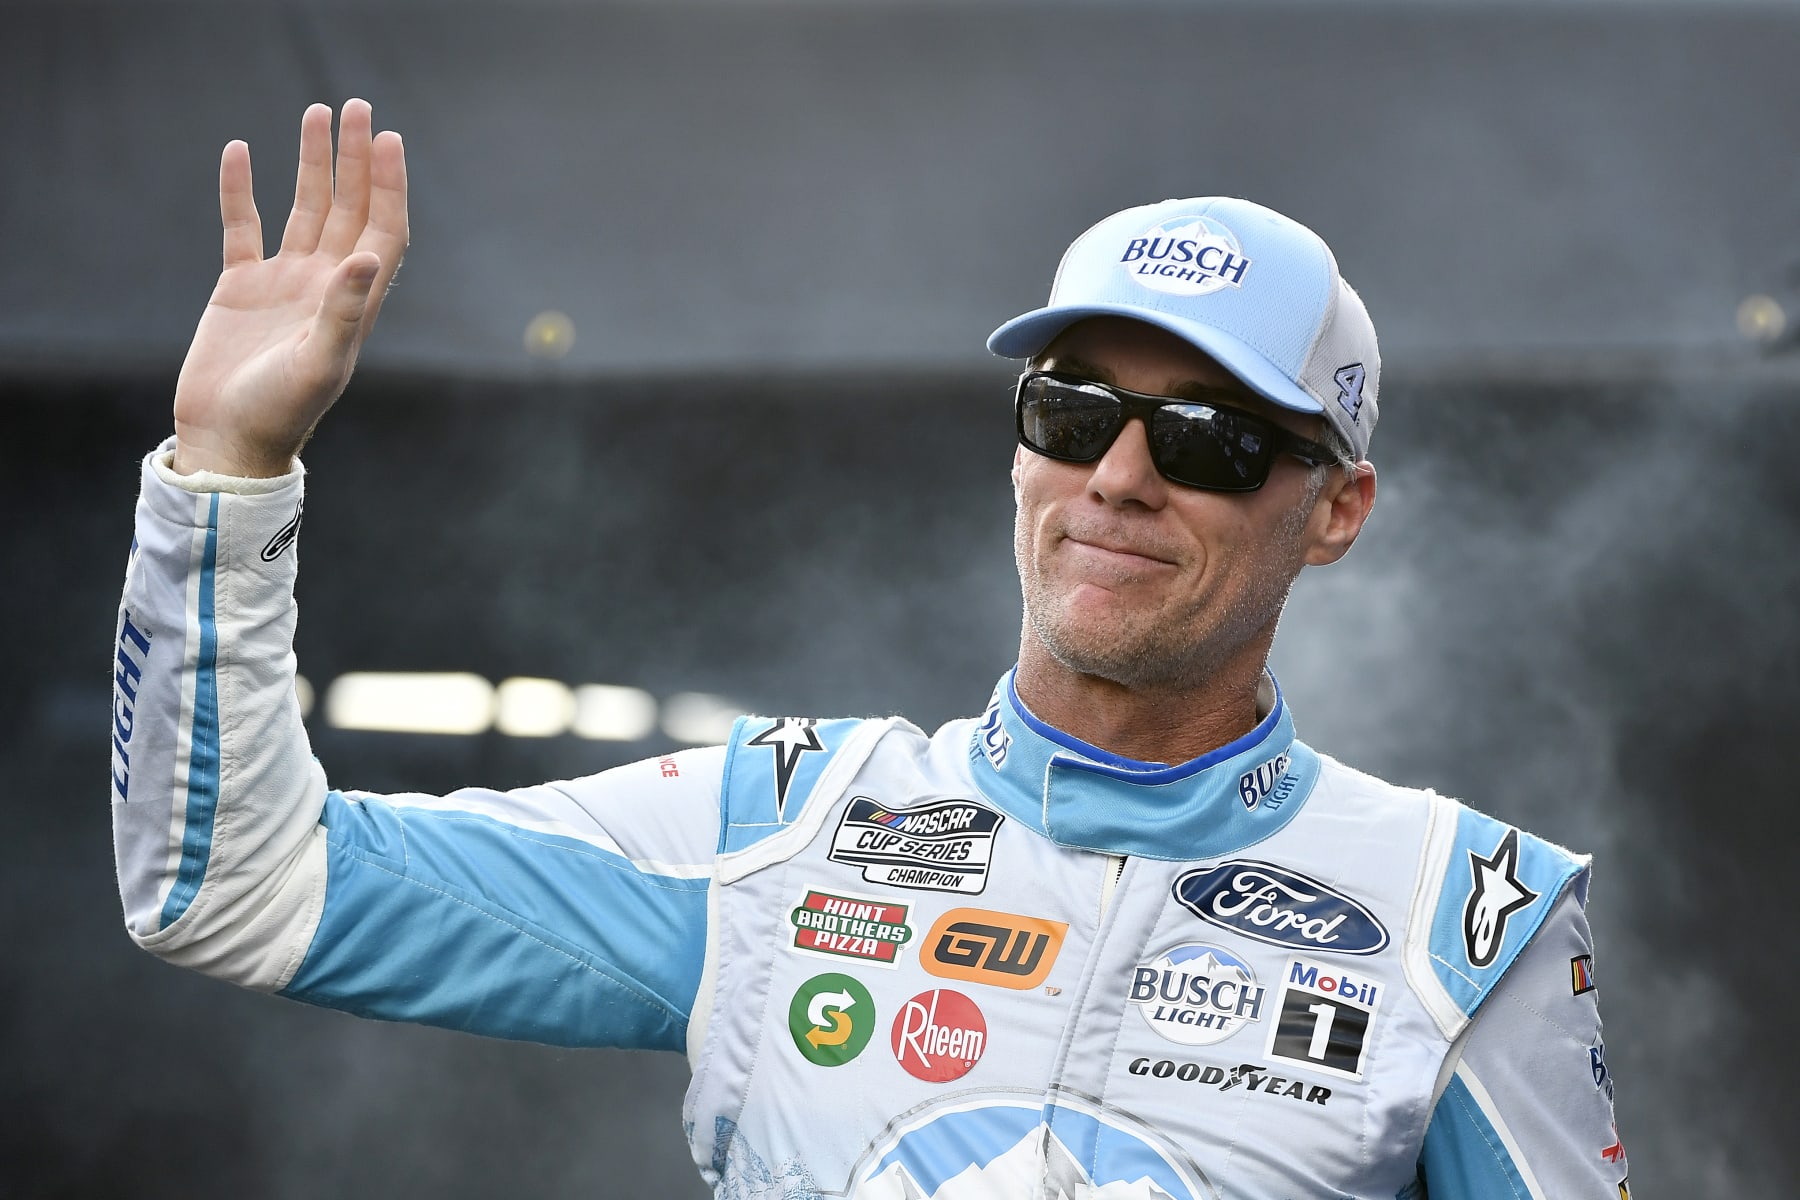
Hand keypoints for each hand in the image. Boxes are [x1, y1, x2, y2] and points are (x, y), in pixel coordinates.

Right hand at [171, 100, 407, 476]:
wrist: (228, 441)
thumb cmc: (280, 412)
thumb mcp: (319, 364)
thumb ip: (345, 311)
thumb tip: (369, 256)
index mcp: (354, 301)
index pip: (383, 229)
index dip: (390, 186)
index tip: (390, 140)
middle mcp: (326, 285)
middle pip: (349, 207)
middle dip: (356, 159)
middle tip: (359, 108)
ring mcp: (285, 283)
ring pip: (304, 209)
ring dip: (312, 164)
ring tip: (317, 113)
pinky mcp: (241, 287)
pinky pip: (243, 227)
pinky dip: (240, 191)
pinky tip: (239, 152)